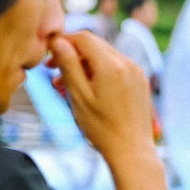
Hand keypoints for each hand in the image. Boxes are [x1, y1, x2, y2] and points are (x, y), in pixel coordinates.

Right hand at [47, 31, 155, 164]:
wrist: (132, 151)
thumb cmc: (102, 128)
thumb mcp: (78, 95)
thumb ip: (68, 65)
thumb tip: (58, 41)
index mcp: (112, 66)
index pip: (83, 38)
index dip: (63, 41)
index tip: (49, 56)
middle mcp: (128, 64)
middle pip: (95, 45)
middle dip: (72, 54)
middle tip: (52, 70)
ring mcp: (137, 73)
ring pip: (104, 57)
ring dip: (83, 65)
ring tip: (64, 84)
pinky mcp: (140, 82)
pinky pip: (116, 68)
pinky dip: (99, 72)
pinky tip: (86, 89)